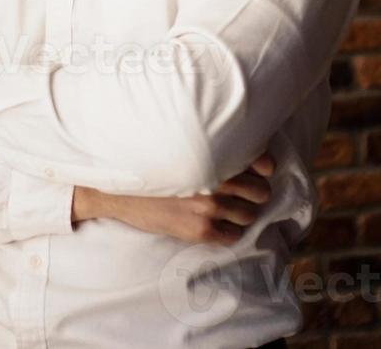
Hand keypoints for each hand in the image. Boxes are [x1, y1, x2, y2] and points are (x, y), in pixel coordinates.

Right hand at [73, 151, 276, 244]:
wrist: (117, 191)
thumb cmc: (148, 164)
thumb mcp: (179, 145)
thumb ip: (209, 148)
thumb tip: (242, 153)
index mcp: (213, 155)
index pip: (261, 162)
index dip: (263, 168)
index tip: (258, 171)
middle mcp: (216, 179)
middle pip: (261, 191)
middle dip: (254, 193)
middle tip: (241, 193)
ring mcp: (210, 206)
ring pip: (250, 214)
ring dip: (242, 213)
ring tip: (228, 210)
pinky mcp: (200, 229)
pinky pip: (233, 235)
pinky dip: (228, 231)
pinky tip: (215, 224)